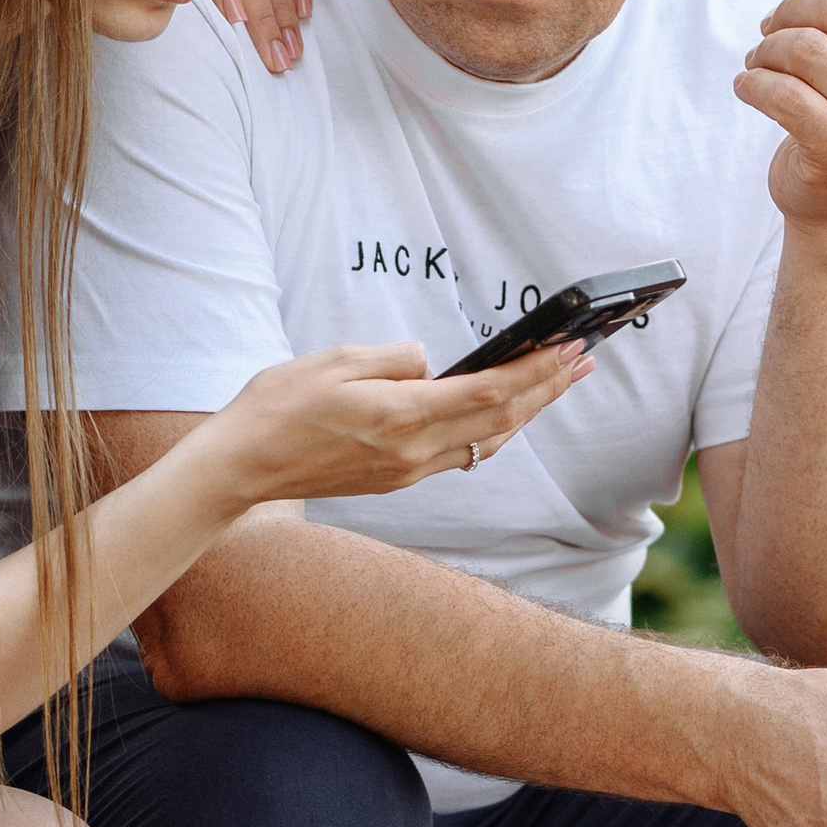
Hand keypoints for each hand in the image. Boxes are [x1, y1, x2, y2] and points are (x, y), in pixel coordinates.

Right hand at [200, 336, 587, 507]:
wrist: (242, 466)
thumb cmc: (278, 406)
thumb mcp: (336, 360)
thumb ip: (394, 359)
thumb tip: (432, 363)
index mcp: (402, 416)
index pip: (491, 392)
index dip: (538, 370)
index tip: (570, 347)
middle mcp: (413, 451)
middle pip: (502, 422)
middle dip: (547, 390)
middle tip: (583, 360)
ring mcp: (406, 471)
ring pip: (485, 443)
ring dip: (525, 413)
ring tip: (554, 383)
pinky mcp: (395, 479)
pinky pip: (458, 454)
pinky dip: (489, 431)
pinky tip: (501, 413)